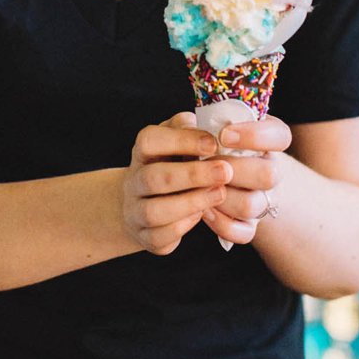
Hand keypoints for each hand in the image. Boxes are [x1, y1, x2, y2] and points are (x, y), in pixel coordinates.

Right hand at [122, 112, 230, 255]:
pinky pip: (159, 237)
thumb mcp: (174, 143)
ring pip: (154, 211)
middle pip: (154, 178)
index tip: (213, 143)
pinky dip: (182, 227)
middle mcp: (133, 182)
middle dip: (193, 175)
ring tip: (219, 194)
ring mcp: (135, 212)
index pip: (149, 141)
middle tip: (226, 171)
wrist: (143, 204)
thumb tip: (194, 120)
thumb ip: (183, 129)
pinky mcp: (144, 237)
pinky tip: (203, 216)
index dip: (181, 140)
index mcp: (141, 154)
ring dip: (190, 202)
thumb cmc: (170, 166)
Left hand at [202, 116, 291, 247]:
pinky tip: (203, 210)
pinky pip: (244, 232)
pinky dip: (221, 223)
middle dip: (235, 170)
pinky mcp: (248, 225)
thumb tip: (189, 125)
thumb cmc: (194, 146)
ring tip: (199, 187)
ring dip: (222, 197)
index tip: (224, 135)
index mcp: (264, 140)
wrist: (192, 176)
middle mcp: (268, 170)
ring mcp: (261, 200)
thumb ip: (191, 123)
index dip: (256, 136)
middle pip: (269, 175)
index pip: (279, 136)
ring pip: (252, 205)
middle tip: (207, 163)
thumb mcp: (192, 128)